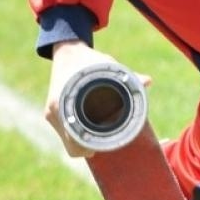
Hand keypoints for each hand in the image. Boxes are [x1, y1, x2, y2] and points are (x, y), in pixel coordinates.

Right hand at [45, 42, 149, 157]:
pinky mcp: (53, 112)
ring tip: (99, 139)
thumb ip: (128, 76)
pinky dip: (76, 135)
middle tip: (103, 146)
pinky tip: (90, 132)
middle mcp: (54, 111)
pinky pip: (64, 131)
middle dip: (86, 147)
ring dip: (81, 142)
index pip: (72, 140)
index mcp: (63, 102)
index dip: (85, 148)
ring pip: (67, 139)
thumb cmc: (87, 59)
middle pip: (70, 143)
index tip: (98, 150)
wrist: (67, 50)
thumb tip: (148, 81)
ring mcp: (52, 113)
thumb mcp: (107, 65)